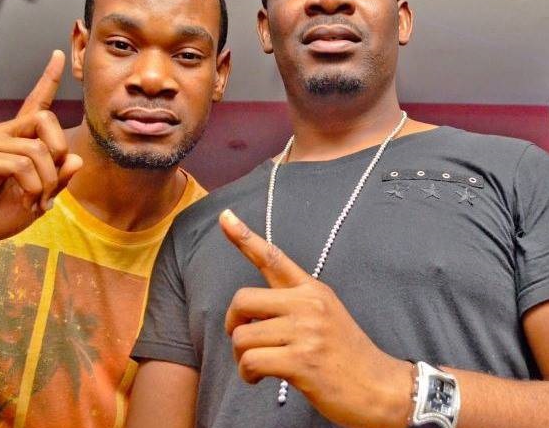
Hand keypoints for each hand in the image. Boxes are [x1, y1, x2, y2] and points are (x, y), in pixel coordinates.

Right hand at [0, 50, 82, 252]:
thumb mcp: (37, 197)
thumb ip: (56, 179)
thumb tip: (76, 159)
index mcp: (15, 139)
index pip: (35, 102)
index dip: (47, 79)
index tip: (57, 55)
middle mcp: (2, 133)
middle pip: (46, 118)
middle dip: (59, 151)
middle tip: (52, 182)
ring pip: (38, 148)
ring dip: (47, 180)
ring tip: (37, 201)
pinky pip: (23, 164)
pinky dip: (33, 187)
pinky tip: (27, 201)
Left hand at [219, 209, 411, 427]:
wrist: (379, 387)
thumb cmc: (345, 353)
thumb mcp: (325, 314)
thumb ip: (291, 303)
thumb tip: (249, 308)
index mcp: (312, 289)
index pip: (273, 258)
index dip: (245, 237)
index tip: (225, 217)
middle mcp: (308, 304)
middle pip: (242, 300)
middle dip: (233, 323)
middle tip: (243, 339)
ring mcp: (305, 332)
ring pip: (242, 336)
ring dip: (241, 356)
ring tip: (256, 365)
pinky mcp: (302, 362)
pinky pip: (251, 361)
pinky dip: (247, 374)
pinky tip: (257, 378)